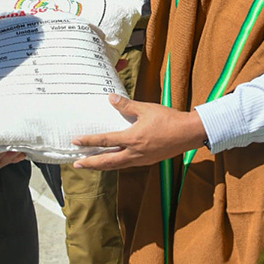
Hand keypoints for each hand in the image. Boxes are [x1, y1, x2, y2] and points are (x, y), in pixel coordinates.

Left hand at [71, 94, 205, 170]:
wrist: (188, 133)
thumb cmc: (168, 119)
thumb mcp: (146, 109)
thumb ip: (127, 106)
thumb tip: (111, 98)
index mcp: (133, 138)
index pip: (105, 141)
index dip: (89, 141)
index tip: (75, 142)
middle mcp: (134, 153)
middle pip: (107, 161)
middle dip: (90, 163)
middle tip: (76, 164)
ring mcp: (141, 159)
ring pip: (116, 166)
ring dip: (101, 166)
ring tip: (90, 165)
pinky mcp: (147, 161)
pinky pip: (126, 165)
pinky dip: (115, 164)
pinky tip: (112, 161)